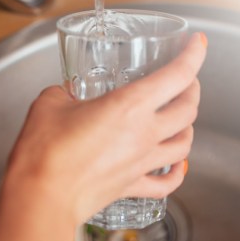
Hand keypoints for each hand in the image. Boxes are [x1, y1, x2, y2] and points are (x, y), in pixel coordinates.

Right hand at [4, 32, 206, 225]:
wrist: (41, 197)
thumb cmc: (45, 152)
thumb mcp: (50, 103)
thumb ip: (64, 93)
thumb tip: (66, 94)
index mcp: (129, 105)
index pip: (177, 75)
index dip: (194, 55)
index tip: (198, 43)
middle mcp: (144, 134)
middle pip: (188, 109)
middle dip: (192, 90)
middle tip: (186, 81)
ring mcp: (142, 163)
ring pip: (184, 144)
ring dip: (188, 127)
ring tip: (182, 119)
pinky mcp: (132, 187)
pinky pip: (166, 183)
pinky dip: (177, 173)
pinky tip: (176, 168)